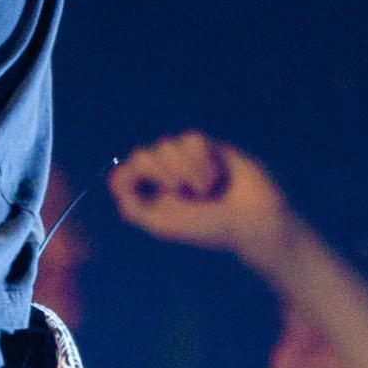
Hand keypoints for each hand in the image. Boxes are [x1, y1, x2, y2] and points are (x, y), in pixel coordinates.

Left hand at [108, 131, 294, 268]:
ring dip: (187, 170)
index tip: (144, 188)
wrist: (251, 221)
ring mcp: (189, 159)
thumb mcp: (163, 225)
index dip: (130, 175)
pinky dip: (202, 160)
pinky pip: (192, 138)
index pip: (125, 172)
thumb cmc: (208, 229)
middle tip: (182, 192)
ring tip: (207, 191)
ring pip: (167, 144)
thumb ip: (133, 207)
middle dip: (161, 172)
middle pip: (142, 153)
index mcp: (153, 194)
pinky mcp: (210, 147)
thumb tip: (116, 180)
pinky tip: (217, 177)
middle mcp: (168, 174)